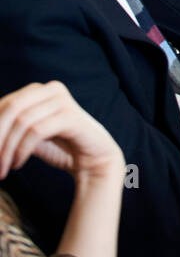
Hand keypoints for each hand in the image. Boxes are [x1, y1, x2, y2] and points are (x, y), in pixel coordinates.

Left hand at [0, 82, 123, 182]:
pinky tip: (17, 164)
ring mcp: (62, 100)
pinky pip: (37, 130)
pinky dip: (22, 149)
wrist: (93, 159)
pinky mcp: (71, 116)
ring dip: (7, 149)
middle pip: (11, 107)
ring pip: (22, 120)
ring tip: (4, 168)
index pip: (4, 103)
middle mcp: (50, 89)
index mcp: (38, 90)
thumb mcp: (28, 136)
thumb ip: (11, 130)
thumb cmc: (60, 147)